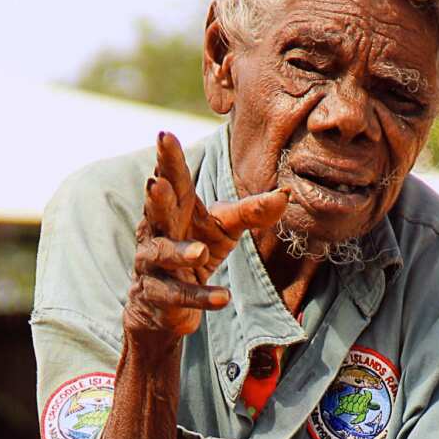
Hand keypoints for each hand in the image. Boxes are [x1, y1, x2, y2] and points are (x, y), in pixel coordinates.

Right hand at [124, 131, 288, 350]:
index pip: (172, 180)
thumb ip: (251, 211)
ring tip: (200, 252)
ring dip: (180, 252)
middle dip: (156, 197)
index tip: (165, 135)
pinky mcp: (158, 295)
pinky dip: (200, 296)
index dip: (168, 160)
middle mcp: (157, 231)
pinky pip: (178, 295)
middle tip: (156, 182)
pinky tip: (223, 298)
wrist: (165, 304)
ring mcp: (153, 264)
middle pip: (157, 212)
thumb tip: (285, 195)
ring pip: (162, 254)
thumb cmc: (196, 250)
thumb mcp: (225, 228)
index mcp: (176, 209)